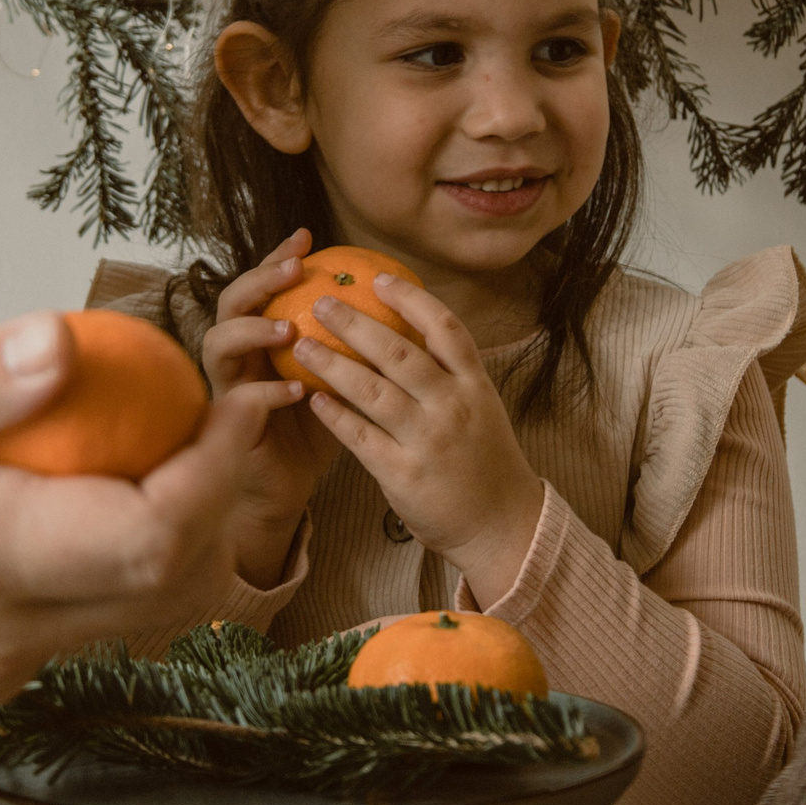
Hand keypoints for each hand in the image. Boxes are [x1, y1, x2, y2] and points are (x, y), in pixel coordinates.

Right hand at [0, 311, 283, 766]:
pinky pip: (86, 621)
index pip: (152, 534)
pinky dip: (119, 555)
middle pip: (174, 581)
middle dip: (221, 492)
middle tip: (218, 401)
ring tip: (161, 432)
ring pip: (140, 610)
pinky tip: (82, 486)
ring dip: (177, 526)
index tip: (238, 394)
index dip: (219, 465)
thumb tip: (62, 344)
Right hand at [203, 229, 337, 587]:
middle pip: (230, 301)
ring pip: (217, 343)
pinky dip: (269, 393)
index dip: (279, 258)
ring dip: (253, 330)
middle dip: (259, 280)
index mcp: (262, 335)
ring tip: (289, 327)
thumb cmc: (320, 427)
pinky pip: (239, 401)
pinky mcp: (228, 428)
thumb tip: (395, 294)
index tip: (308, 238)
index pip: (263, 285)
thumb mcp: (341, 375)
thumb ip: (353, 340)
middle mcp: (239, 355)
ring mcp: (227, 388)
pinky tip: (298, 390)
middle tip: (293, 270)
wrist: (292, 488)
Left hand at [296, 277, 542, 606]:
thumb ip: (450, 375)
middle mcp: (453, 407)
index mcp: (474, 385)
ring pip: (372, 391)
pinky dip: (334, 414)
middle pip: (399, 353)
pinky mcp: (403, 474)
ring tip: (302, 344)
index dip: (411, 299)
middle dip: (356, 323)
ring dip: (333, 363)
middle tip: (322, 302)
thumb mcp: (481, 408)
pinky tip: (312, 397)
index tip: (379, 279)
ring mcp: (428, 441)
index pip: (445, 329)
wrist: (503, 525)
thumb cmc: (486, 461)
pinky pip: (360, 436)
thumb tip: (409, 331)